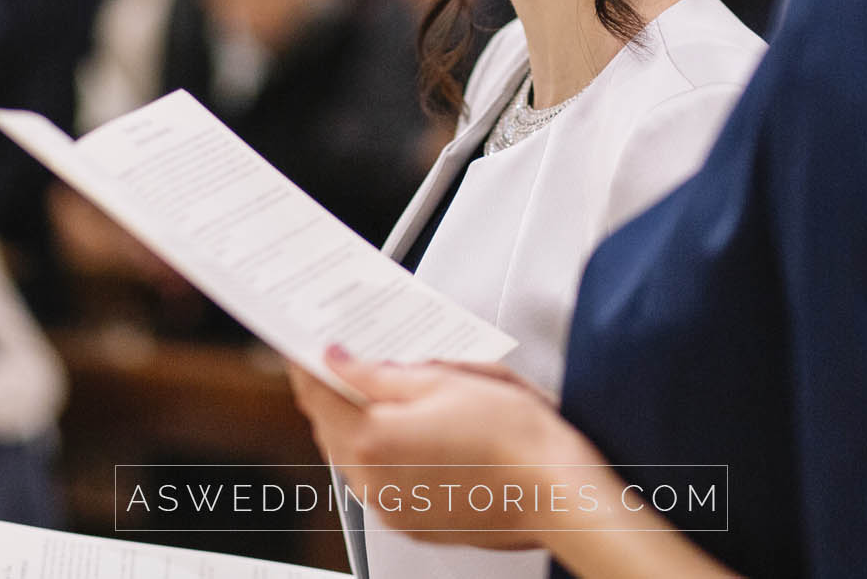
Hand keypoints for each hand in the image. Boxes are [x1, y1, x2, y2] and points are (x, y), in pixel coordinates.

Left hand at [287, 348, 604, 549]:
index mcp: (372, 439)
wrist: (558, 493)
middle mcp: (372, 482)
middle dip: (334, 391)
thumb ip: (379, 373)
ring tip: (388, 391)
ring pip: (353, 456)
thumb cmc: (514, 437)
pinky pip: (379, 482)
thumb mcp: (444, 379)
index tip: (308, 343)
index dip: (308, 362)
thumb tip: (340, 361)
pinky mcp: (413, 523)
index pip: (316, 393)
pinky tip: (413, 430)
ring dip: (358, 423)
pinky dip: (384, 453)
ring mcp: (391, 508)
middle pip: (329, 427)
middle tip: (350, 358)